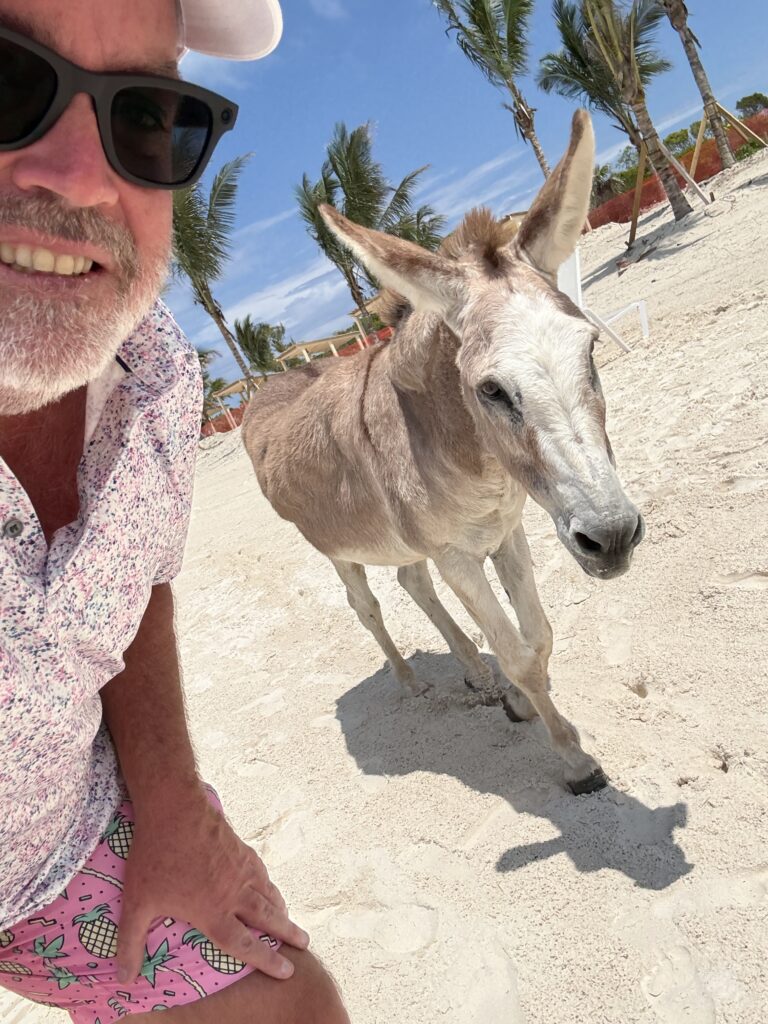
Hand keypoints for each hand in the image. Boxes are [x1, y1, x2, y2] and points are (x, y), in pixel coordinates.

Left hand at [116, 786, 308, 982]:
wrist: (174, 807)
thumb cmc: (153, 856)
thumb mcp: (136, 903)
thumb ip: (130, 944)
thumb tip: (123, 979)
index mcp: (213, 911)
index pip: (245, 944)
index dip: (267, 960)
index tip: (286, 971)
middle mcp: (234, 892)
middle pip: (268, 918)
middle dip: (287, 933)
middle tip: (304, 944)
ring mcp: (240, 868)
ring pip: (267, 893)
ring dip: (281, 909)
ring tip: (289, 919)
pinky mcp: (240, 848)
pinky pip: (260, 871)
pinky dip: (268, 884)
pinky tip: (267, 884)